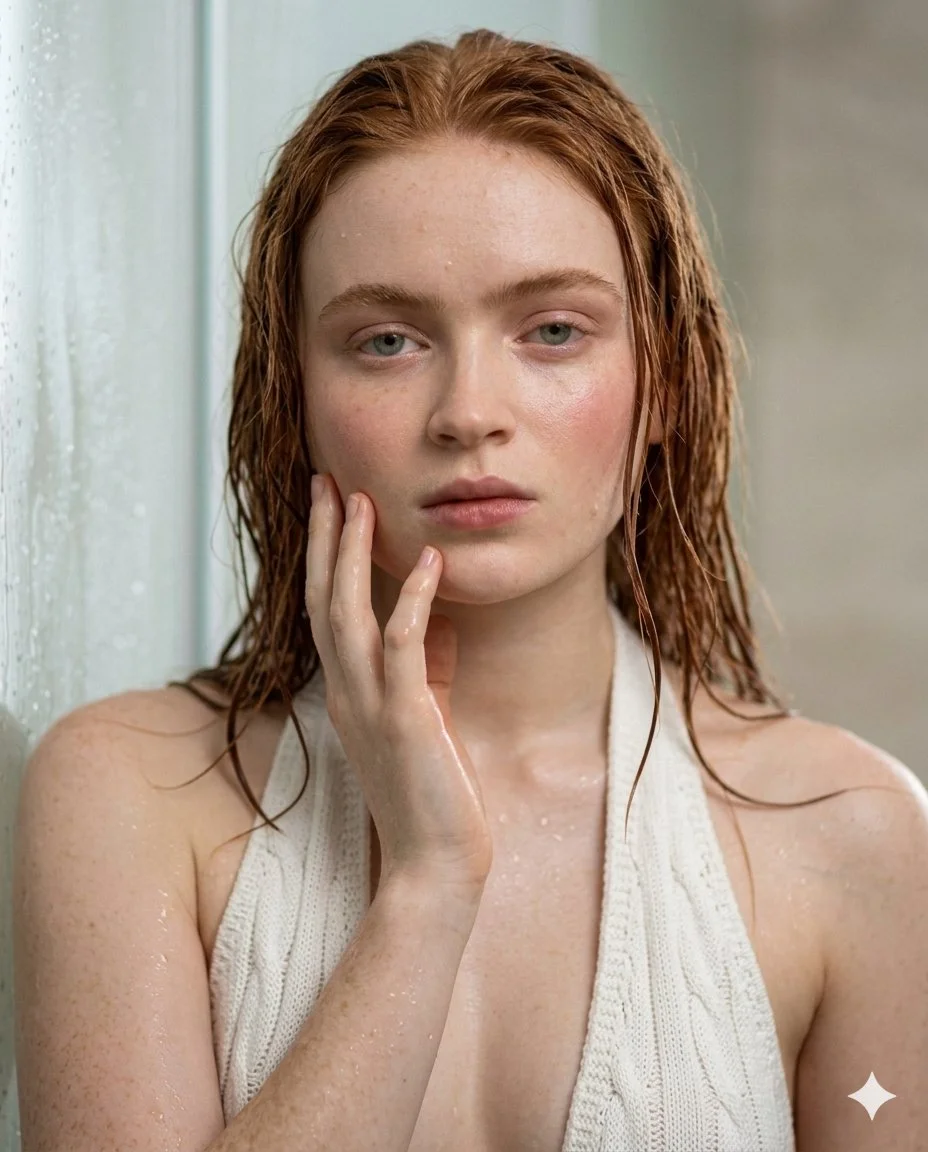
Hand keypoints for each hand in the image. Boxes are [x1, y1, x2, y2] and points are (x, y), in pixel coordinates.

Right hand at [305, 474, 492, 898]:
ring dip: (353, 555)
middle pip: (324, 599)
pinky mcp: (406, 720)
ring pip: (349, 614)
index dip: (325, 555)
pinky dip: (413, 601)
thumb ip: (416, 669)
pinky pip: (403, 648)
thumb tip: (426, 620)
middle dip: (327, 537)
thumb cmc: (430, 792)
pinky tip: (430, 562)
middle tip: (328, 481)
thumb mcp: (418, 718)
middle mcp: (347, 692)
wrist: (434, 865)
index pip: (325, 609)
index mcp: (346, 691)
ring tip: (362, 501)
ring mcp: (370, 706)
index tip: (332, 506)